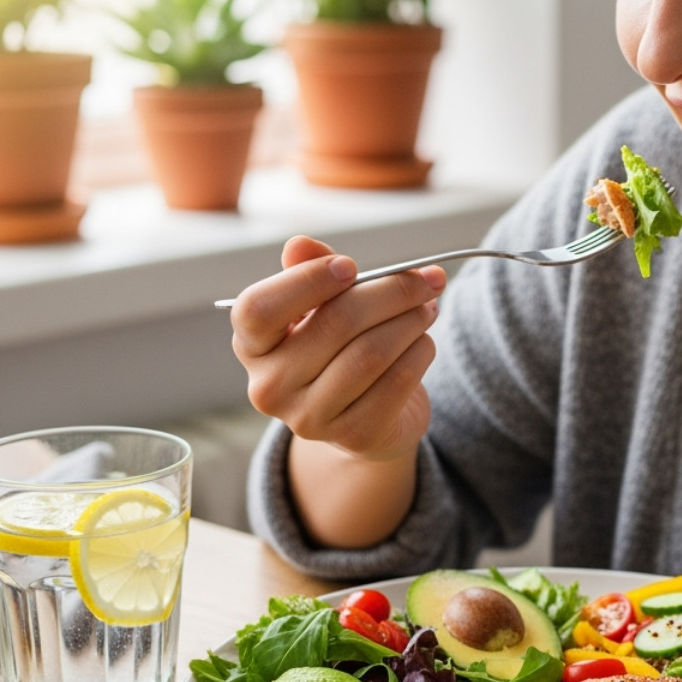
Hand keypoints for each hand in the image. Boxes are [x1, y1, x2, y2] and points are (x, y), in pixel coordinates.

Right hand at [231, 235, 445, 462]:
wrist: (367, 417)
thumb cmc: (339, 347)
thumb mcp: (320, 307)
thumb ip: (311, 272)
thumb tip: (300, 244)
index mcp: (252, 345)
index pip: (259, 309)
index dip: (306, 281)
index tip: (351, 265)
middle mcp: (270, 386)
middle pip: (334, 323)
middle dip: (390, 293)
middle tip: (426, 280)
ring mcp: (308, 418)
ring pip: (370, 354)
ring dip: (411, 322)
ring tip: (429, 307)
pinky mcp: (353, 436)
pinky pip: (396, 383)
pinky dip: (419, 354)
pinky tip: (425, 342)